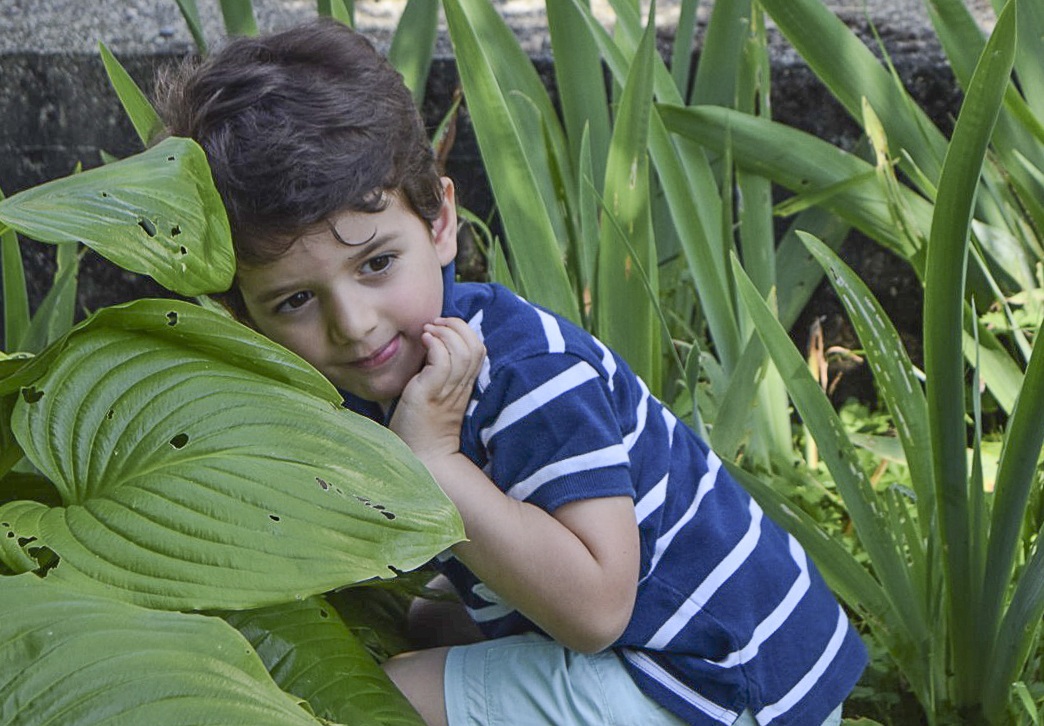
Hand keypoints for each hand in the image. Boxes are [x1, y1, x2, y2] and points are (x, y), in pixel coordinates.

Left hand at [390, 317, 484, 463]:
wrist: (419, 458)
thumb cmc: (419, 428)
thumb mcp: (433, 396)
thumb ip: (435, 375)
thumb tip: (426, 350)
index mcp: (463, 386)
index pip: (479, 349)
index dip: (465, 331)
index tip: (442, 328)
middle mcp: (460, 386)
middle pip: (475, 345)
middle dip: (457, 326)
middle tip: (435, 324)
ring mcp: (447, 390)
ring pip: (462, 350)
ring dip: (445, 332)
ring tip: (428, 331)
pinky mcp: (430, 393)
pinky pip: (442, 361)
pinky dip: (435, 344)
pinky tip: (423, 341)